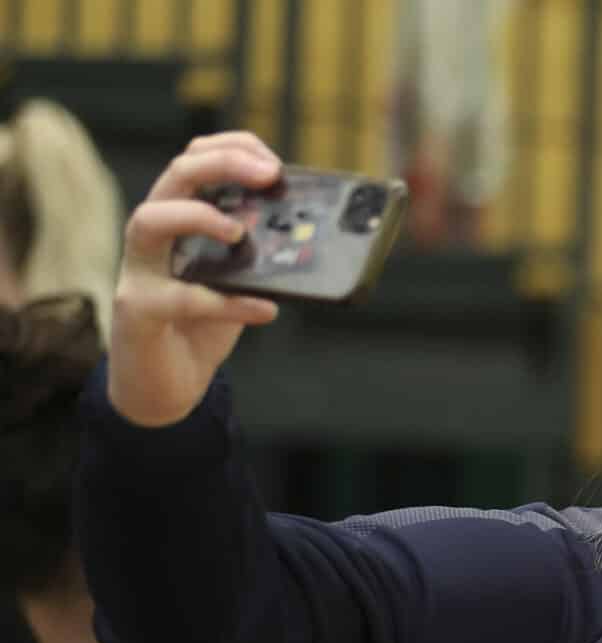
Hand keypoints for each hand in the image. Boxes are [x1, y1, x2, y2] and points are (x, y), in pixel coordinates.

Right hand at [107, 132, 283, 426]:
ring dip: (197, 216)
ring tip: (239, 232)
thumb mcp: (238, 282)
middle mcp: (153, 236)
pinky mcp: (138, 311)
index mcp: (178, 219)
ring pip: (149, 221)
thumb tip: (314, 235)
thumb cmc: (201, 325)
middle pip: (174, 177)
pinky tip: (264, 309)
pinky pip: (177, 299)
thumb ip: (260, 256)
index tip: (273, 160)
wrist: (164, 386)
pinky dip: (226, 303)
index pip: (194, 160)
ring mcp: (139, 271)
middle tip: (268, 175)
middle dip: (221, 165)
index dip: (231, 149)